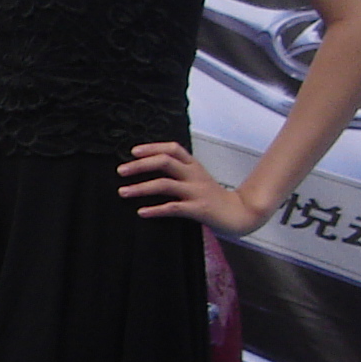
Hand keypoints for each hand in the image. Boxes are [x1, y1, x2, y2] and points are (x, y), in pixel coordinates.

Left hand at [118, 142, 269, 235]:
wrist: (239, 214)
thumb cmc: (213, 196)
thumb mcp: (196, 178)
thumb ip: (178, 171)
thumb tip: (148, 167)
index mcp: (193, 166)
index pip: (173, 149)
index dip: (152, 147)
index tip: (133, 151)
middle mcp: (194, 175)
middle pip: (165, 162)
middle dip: (140, 165)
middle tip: (121, 171)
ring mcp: (196, 191)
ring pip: (165, 184)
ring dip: (141, 188)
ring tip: (123, 192)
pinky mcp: (198, 209)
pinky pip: (173, 207)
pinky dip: (156, 209)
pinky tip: (142, 212)